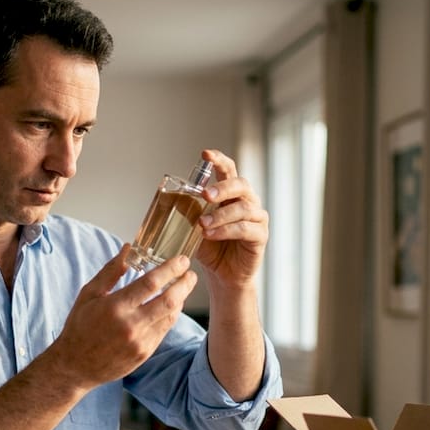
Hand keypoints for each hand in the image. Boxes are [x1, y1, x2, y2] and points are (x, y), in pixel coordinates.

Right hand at [47, 245, 196, 388]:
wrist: (75, 366)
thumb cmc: (79, 327)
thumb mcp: (89, 294)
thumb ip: (111, 271)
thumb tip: (128, 248)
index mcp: (115, 307)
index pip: (151, 283)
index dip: (170, 269)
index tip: (181, 260)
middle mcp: (131, 325)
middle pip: (169, 300)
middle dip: (184, 284)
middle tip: (190, 273)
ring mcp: (140, 341)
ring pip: (170, 316)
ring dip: (180, 299)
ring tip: (182, 287)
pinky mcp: (145, 353)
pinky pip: (164, 330)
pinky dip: (170, 315)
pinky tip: (170, 306)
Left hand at [195, 149, 268, 287]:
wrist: (223, 274)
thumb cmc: (210, 246)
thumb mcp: (194, 226)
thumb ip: (187, 211)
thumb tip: (169, 198)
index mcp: (231, 194)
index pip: (229, 170)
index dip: (219, 159)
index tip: (205, 154)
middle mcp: (247, 201)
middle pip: (241, 185)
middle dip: (222, 188)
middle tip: (205, 195)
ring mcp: (256, 218)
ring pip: (243, 208)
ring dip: (220, 215)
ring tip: (202, 225)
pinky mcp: (260, 236)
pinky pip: (245, 229)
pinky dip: (226, 230)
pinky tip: (211, 234)